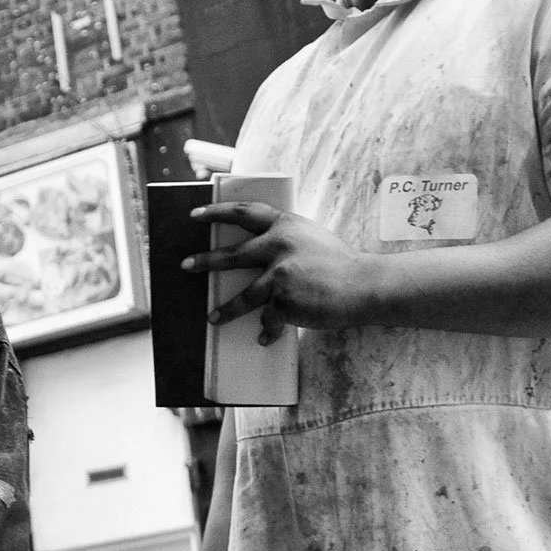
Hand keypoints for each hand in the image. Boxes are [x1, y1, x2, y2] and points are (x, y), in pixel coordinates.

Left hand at [184, 202, 380, 342]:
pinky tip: (266, 338)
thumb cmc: (341, 264)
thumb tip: (260, 248)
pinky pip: (268, 319)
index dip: (216, 212)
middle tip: (185, 266)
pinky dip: (268, 330)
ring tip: (213, 318)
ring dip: (226, 310)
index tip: (195, 216)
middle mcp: (279, 246)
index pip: (244, 213)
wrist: (365, 285)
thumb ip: (287, 239)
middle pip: (231, 255)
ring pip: (244, 297)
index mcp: (285, 225)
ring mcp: (279, 274)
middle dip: (205, 262)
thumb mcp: (312, 238)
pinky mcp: (284, 300)